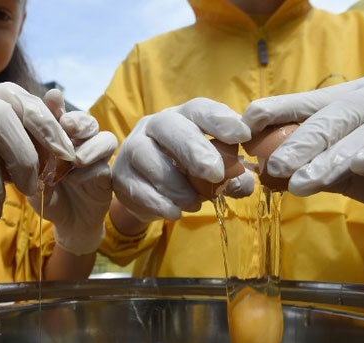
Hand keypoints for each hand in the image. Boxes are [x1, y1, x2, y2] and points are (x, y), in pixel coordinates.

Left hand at [29, 90, 117, 254]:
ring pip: (104, 138)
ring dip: (91, 145)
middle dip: (78, 120)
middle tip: (67, 125)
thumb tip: (19, 135)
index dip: (58, 104)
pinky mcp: (106, 176)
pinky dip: (90, 170)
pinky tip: (76, 178)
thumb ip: (29, 156)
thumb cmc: (46, 195)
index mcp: (60, 136)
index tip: (53, 98)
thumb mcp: (30, 175)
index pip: (61, 113)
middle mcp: (81, 142)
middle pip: (87, 121)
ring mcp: (96, 158)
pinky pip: (104, 166)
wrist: (67, 223)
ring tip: (76, 158)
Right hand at [111, 98, 252, 221]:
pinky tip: (175, 212)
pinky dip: (157, 202)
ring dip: (174, 183)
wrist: (154, 195)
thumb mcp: (217, 173)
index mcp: (184, 116)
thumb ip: (234, 177)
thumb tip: (244, 182)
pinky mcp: (120, 174)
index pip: (200, 109)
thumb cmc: (191, 174)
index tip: (242, 136)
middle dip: (192, 149)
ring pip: (146, 156)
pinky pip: (134, 185)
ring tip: (194, 203)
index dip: (220, 120)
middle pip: (168, 125)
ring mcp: (133, 147)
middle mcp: (155, 125)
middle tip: (214, 173)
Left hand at [243, 71, 363, 217]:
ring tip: (304, 180)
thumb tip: (269, 174)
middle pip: (341, 114)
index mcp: (362, 96)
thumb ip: (322, 163)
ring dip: (336, 156)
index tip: (246, 124)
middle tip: (274, 167)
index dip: (279, 109)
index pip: (314, 100)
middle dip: (304, 140)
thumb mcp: (356, 162)